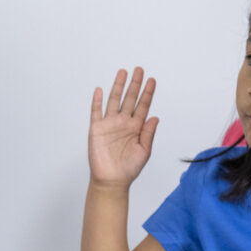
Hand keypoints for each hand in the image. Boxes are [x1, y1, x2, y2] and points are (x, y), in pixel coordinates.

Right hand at [88, 67, 158, 187]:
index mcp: (136, 127)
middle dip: (134, 84)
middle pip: (130, 99)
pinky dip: (97, 101)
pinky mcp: (96, 129)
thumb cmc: (128, 168)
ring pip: (114, 100)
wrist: (111, 180)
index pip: (143, 106)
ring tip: (123, 73)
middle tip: (139, 70)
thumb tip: (155, 117)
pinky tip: (100, 90)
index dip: (147, 93)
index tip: (152, 80)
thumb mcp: (144, 151)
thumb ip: (149, 133)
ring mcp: (109, 124)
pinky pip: (96, 112)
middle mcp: (123, 123)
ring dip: (118, 87)